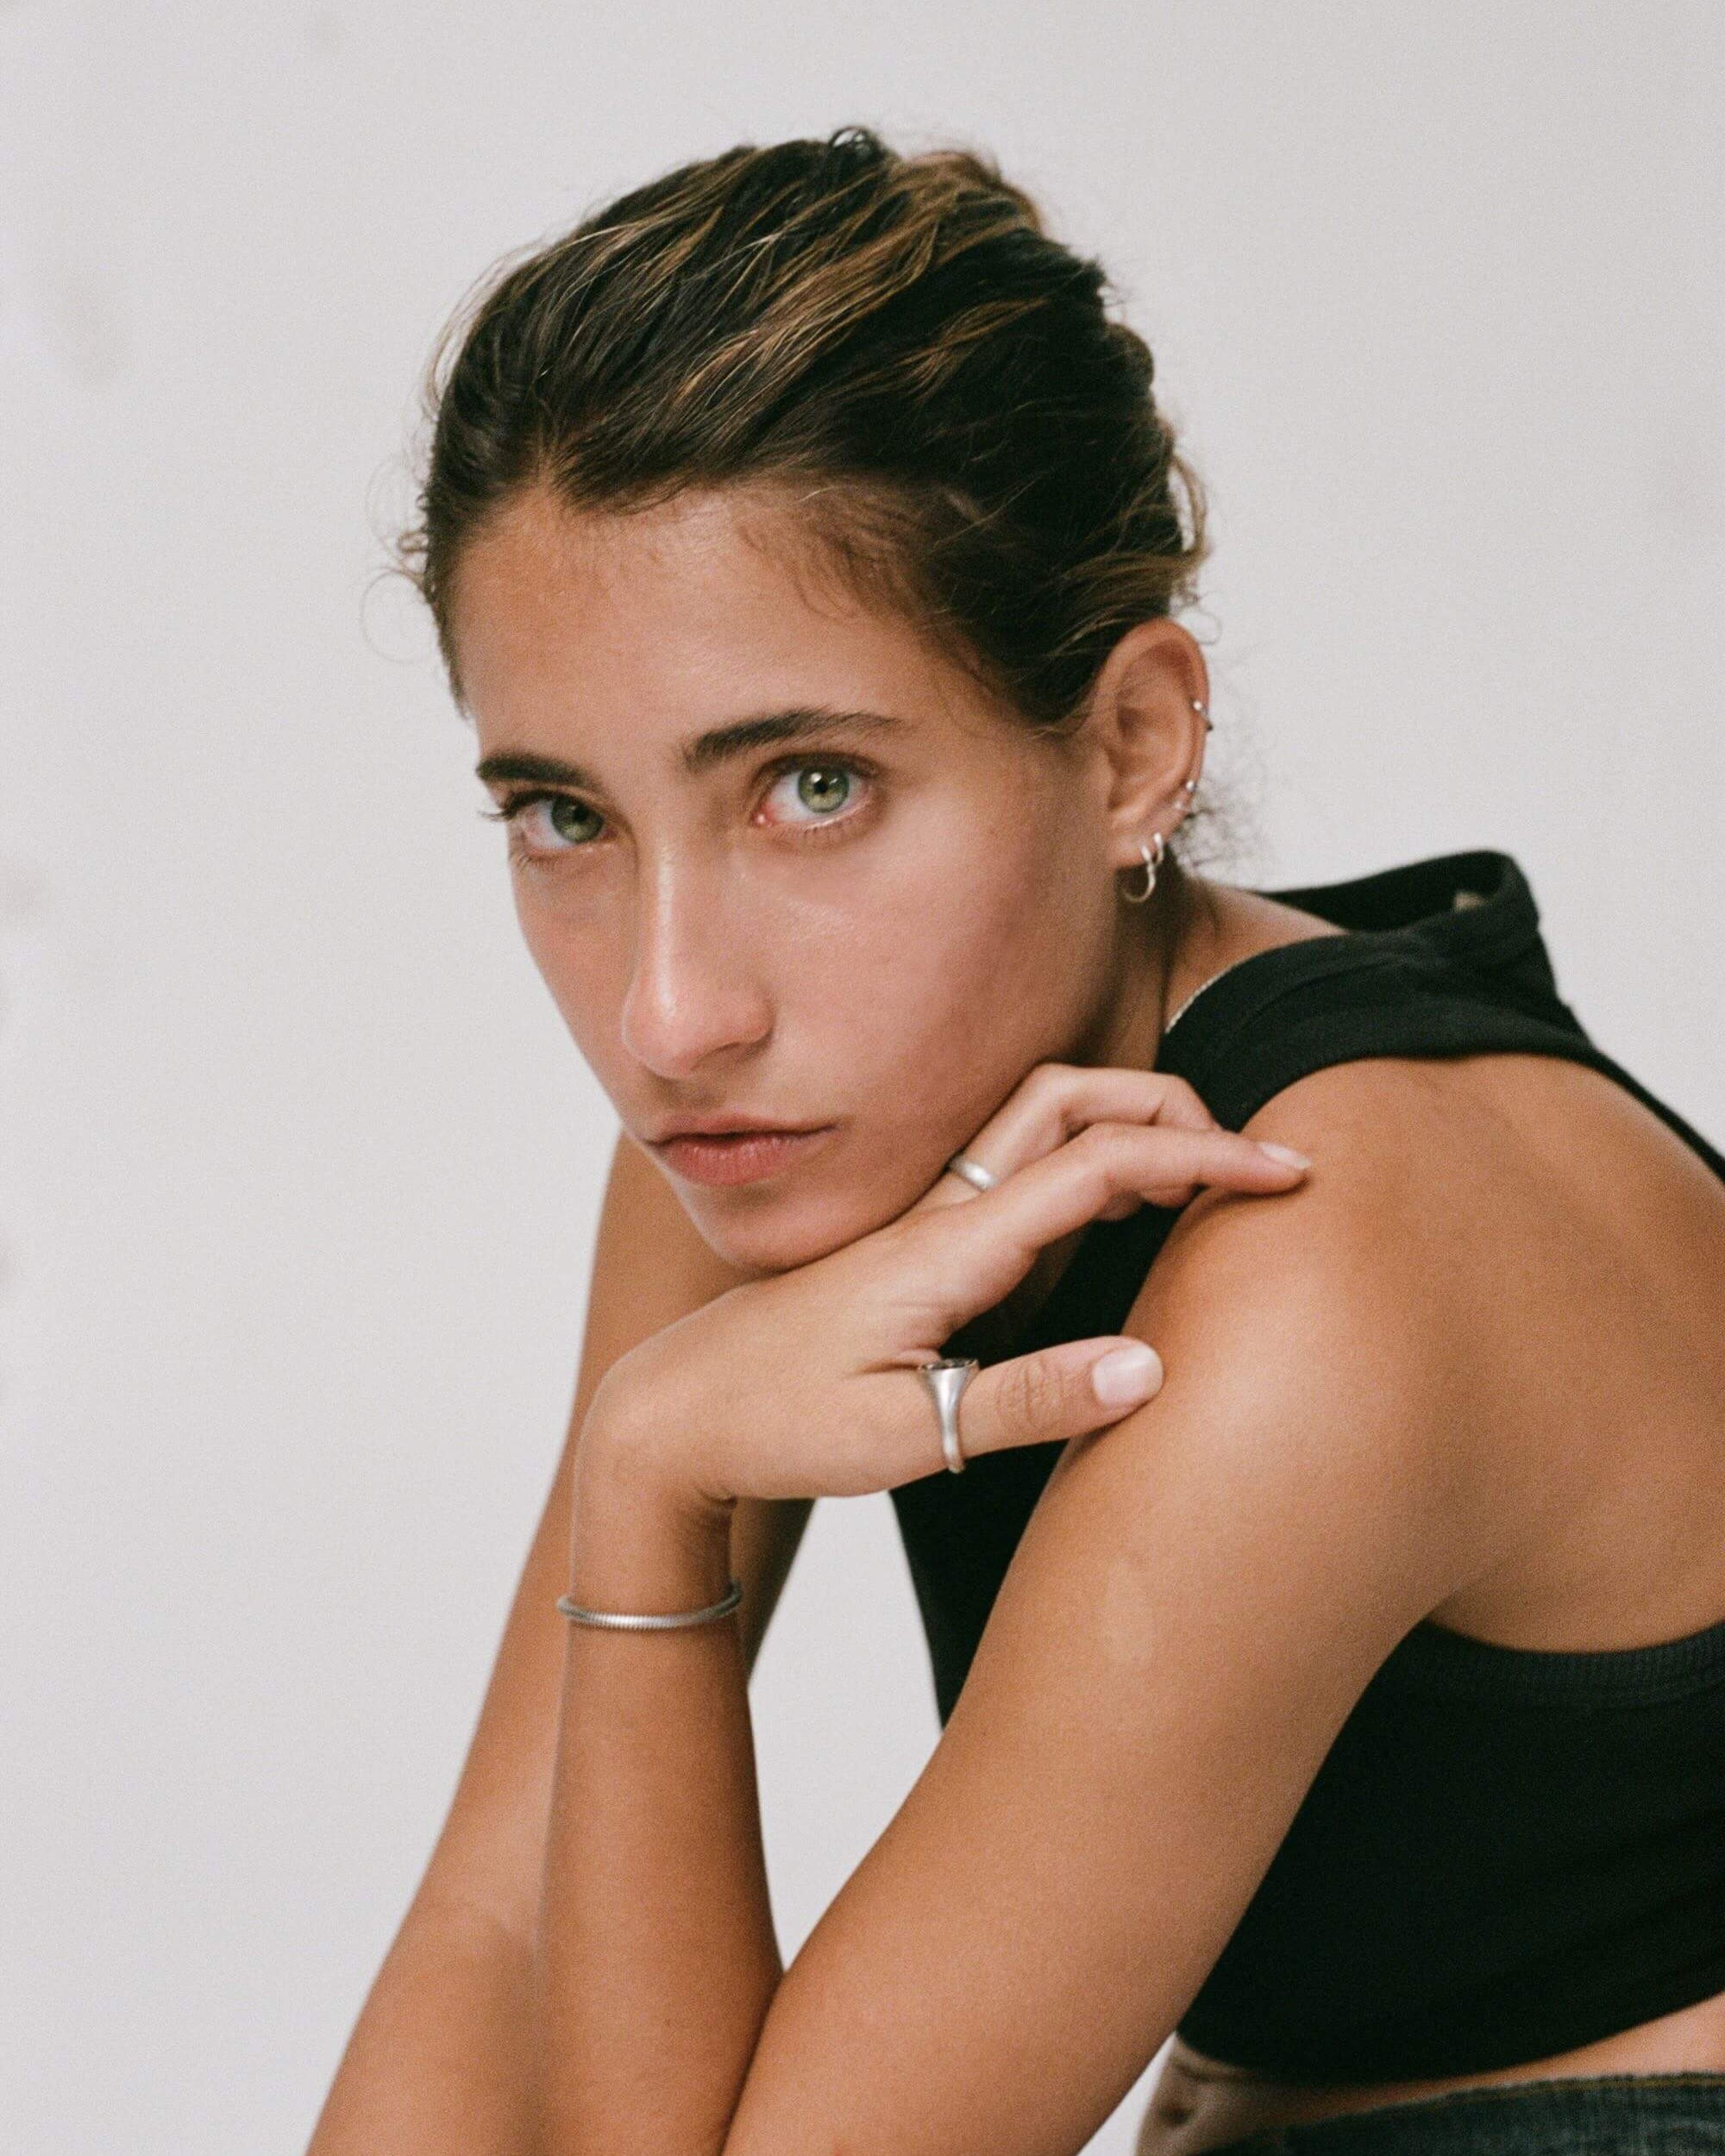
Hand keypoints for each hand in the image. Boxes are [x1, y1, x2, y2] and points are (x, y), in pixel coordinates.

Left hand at [583, 1063, 1311, 1514]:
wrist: (673, 1416)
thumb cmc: (778, 1426)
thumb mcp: (906, 1438)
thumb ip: (1032, 1401)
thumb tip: (1153, 1366)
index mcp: (948, 1248)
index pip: (1100, 1164)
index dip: (1203, 1156)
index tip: (1290, 1175)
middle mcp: (941, 1213)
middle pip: (1069, 1102)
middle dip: (1170, 1106)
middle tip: (1253, 1163)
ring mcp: (928, 1223)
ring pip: (1041, 1126)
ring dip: (1128, 1125)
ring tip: (1208, 1177)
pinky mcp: (919, 1249)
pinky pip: (1017, 1175)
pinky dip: (1088, 1165)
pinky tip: (1117, 1212)